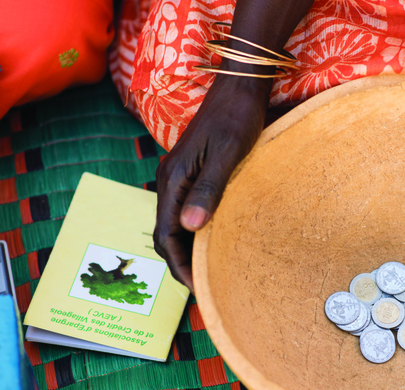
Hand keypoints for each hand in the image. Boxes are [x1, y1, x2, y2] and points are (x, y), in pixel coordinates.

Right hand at [153, 75, 271, 290]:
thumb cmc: (237, 118)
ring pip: (174, 223)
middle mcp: (169, 180)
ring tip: (207, 271)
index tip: (197, 287)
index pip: (166, 235)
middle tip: (204, 288)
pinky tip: (210, 241)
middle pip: (166, 233)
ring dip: (187, 249)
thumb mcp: (227, 155)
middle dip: (180, 263)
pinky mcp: (190, 172)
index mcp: (174, 179)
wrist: (238, 88)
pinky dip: (193, 232)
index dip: (178, 265)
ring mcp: (178, 176)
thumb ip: (208, 190)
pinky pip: (183, 210)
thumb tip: (191, 226)